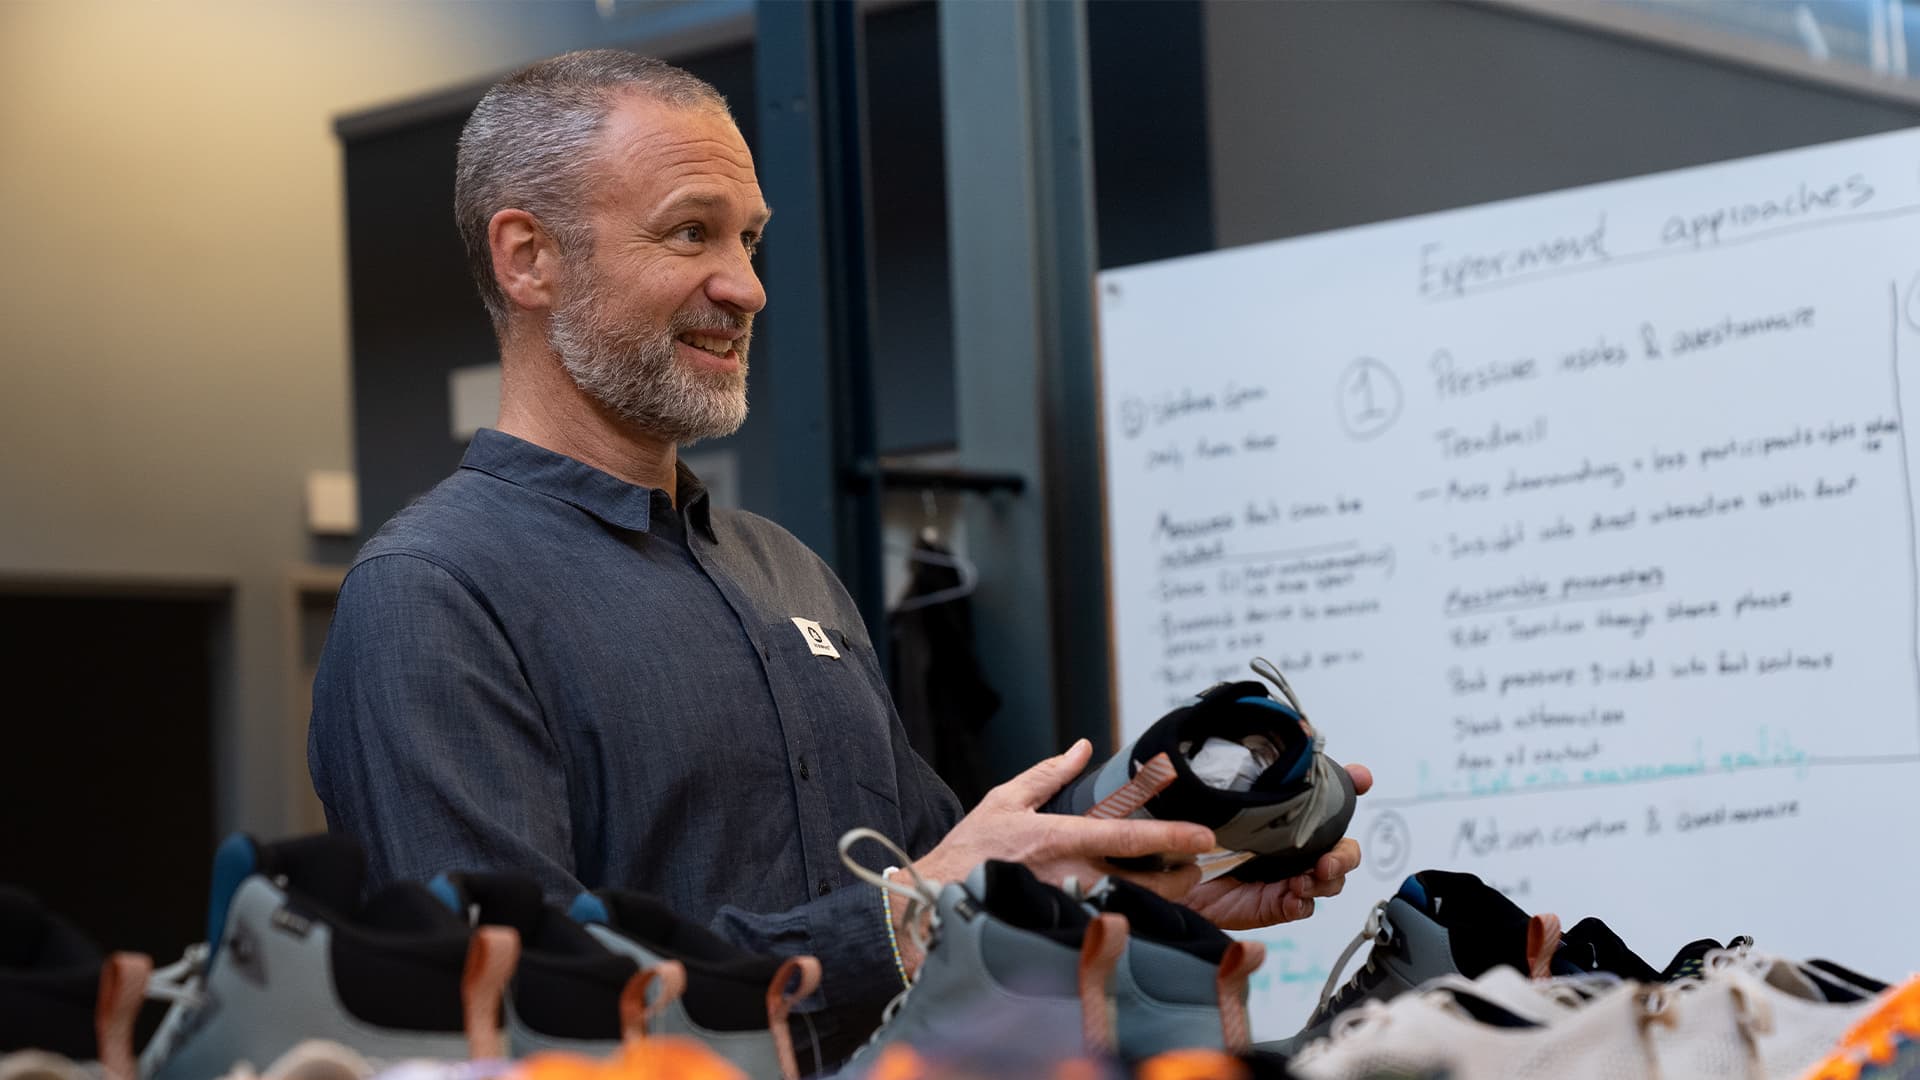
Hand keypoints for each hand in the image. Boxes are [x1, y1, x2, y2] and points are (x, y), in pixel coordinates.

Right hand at [896, 739, 1214, 972]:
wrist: (933, 900)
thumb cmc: (968, 851)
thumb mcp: (1004, 801)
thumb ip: (1048, 774)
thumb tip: (1082, 748)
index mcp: (1058, 838)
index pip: (1127, 837)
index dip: (1171, 837)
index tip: (1204, 836)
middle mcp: (1068, 878)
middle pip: (1144, 887)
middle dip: (1178, 881)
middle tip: (1190, 868)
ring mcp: (1067, 911)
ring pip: (1131, 914)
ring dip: (1159, 903)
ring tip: (1171, 887)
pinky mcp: (1060, 934)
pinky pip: (1108, 931)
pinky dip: (1129, 922)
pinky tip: (1137, 914)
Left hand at [1180, 763, 1373, 929]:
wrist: (1158, 874)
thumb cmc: (1184, 833)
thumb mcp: (1206, 796)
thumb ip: (1232, 770)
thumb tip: (1253, 745)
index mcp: (1282, 814)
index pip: (1325, 795)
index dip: (1350, 784)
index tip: (1360, 777)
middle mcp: (1289, 844)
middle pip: (1341, 846)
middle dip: (1345, 853)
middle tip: (1327, 858)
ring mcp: (1285, 875)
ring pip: (1330, 878)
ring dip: (1328, 878)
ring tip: (1307, 878)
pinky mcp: (1272, 904)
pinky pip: (1303, 906)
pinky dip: (1303, 902)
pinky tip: (1293, 896)